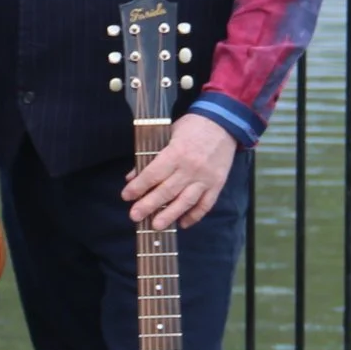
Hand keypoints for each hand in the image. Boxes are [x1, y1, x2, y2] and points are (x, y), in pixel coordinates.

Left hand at [123, 112, 236, 230]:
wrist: (224, 123)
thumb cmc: (192, 127)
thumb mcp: (168, 134)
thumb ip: (151, 156)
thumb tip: (133, 176)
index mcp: (177, 153)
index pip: (154, 174)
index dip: (138, 186)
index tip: (126, 196)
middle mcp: (191, 168)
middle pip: (167, 191)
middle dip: (149, 205)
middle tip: (134, 216)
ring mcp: (205, 178)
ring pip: (186, 201)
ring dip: (170, 215)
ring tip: (156, 226)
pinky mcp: (217, 184)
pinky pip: (205, 204)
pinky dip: (195, 216)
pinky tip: (183, 223)